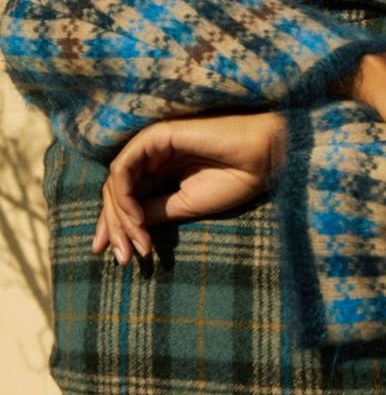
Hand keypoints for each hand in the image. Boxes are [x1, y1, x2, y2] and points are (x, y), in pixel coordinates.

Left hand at [93, 112, 285, 264]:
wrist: (262, 159)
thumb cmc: (233, 180)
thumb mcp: (185, 205)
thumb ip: (153, 212)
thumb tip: (124, 229)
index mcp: (162, 169)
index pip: (127, 196)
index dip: (117, 227)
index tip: (119, 258)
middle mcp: (153, 156)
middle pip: (116, 191)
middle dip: (114, 227)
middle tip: (122, 258)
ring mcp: (153, 145)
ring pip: (116, 182)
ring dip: (120, 217)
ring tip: (137, 243)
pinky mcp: (156, 136)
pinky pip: (124, 168)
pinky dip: (125, 196)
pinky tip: (139, 219)